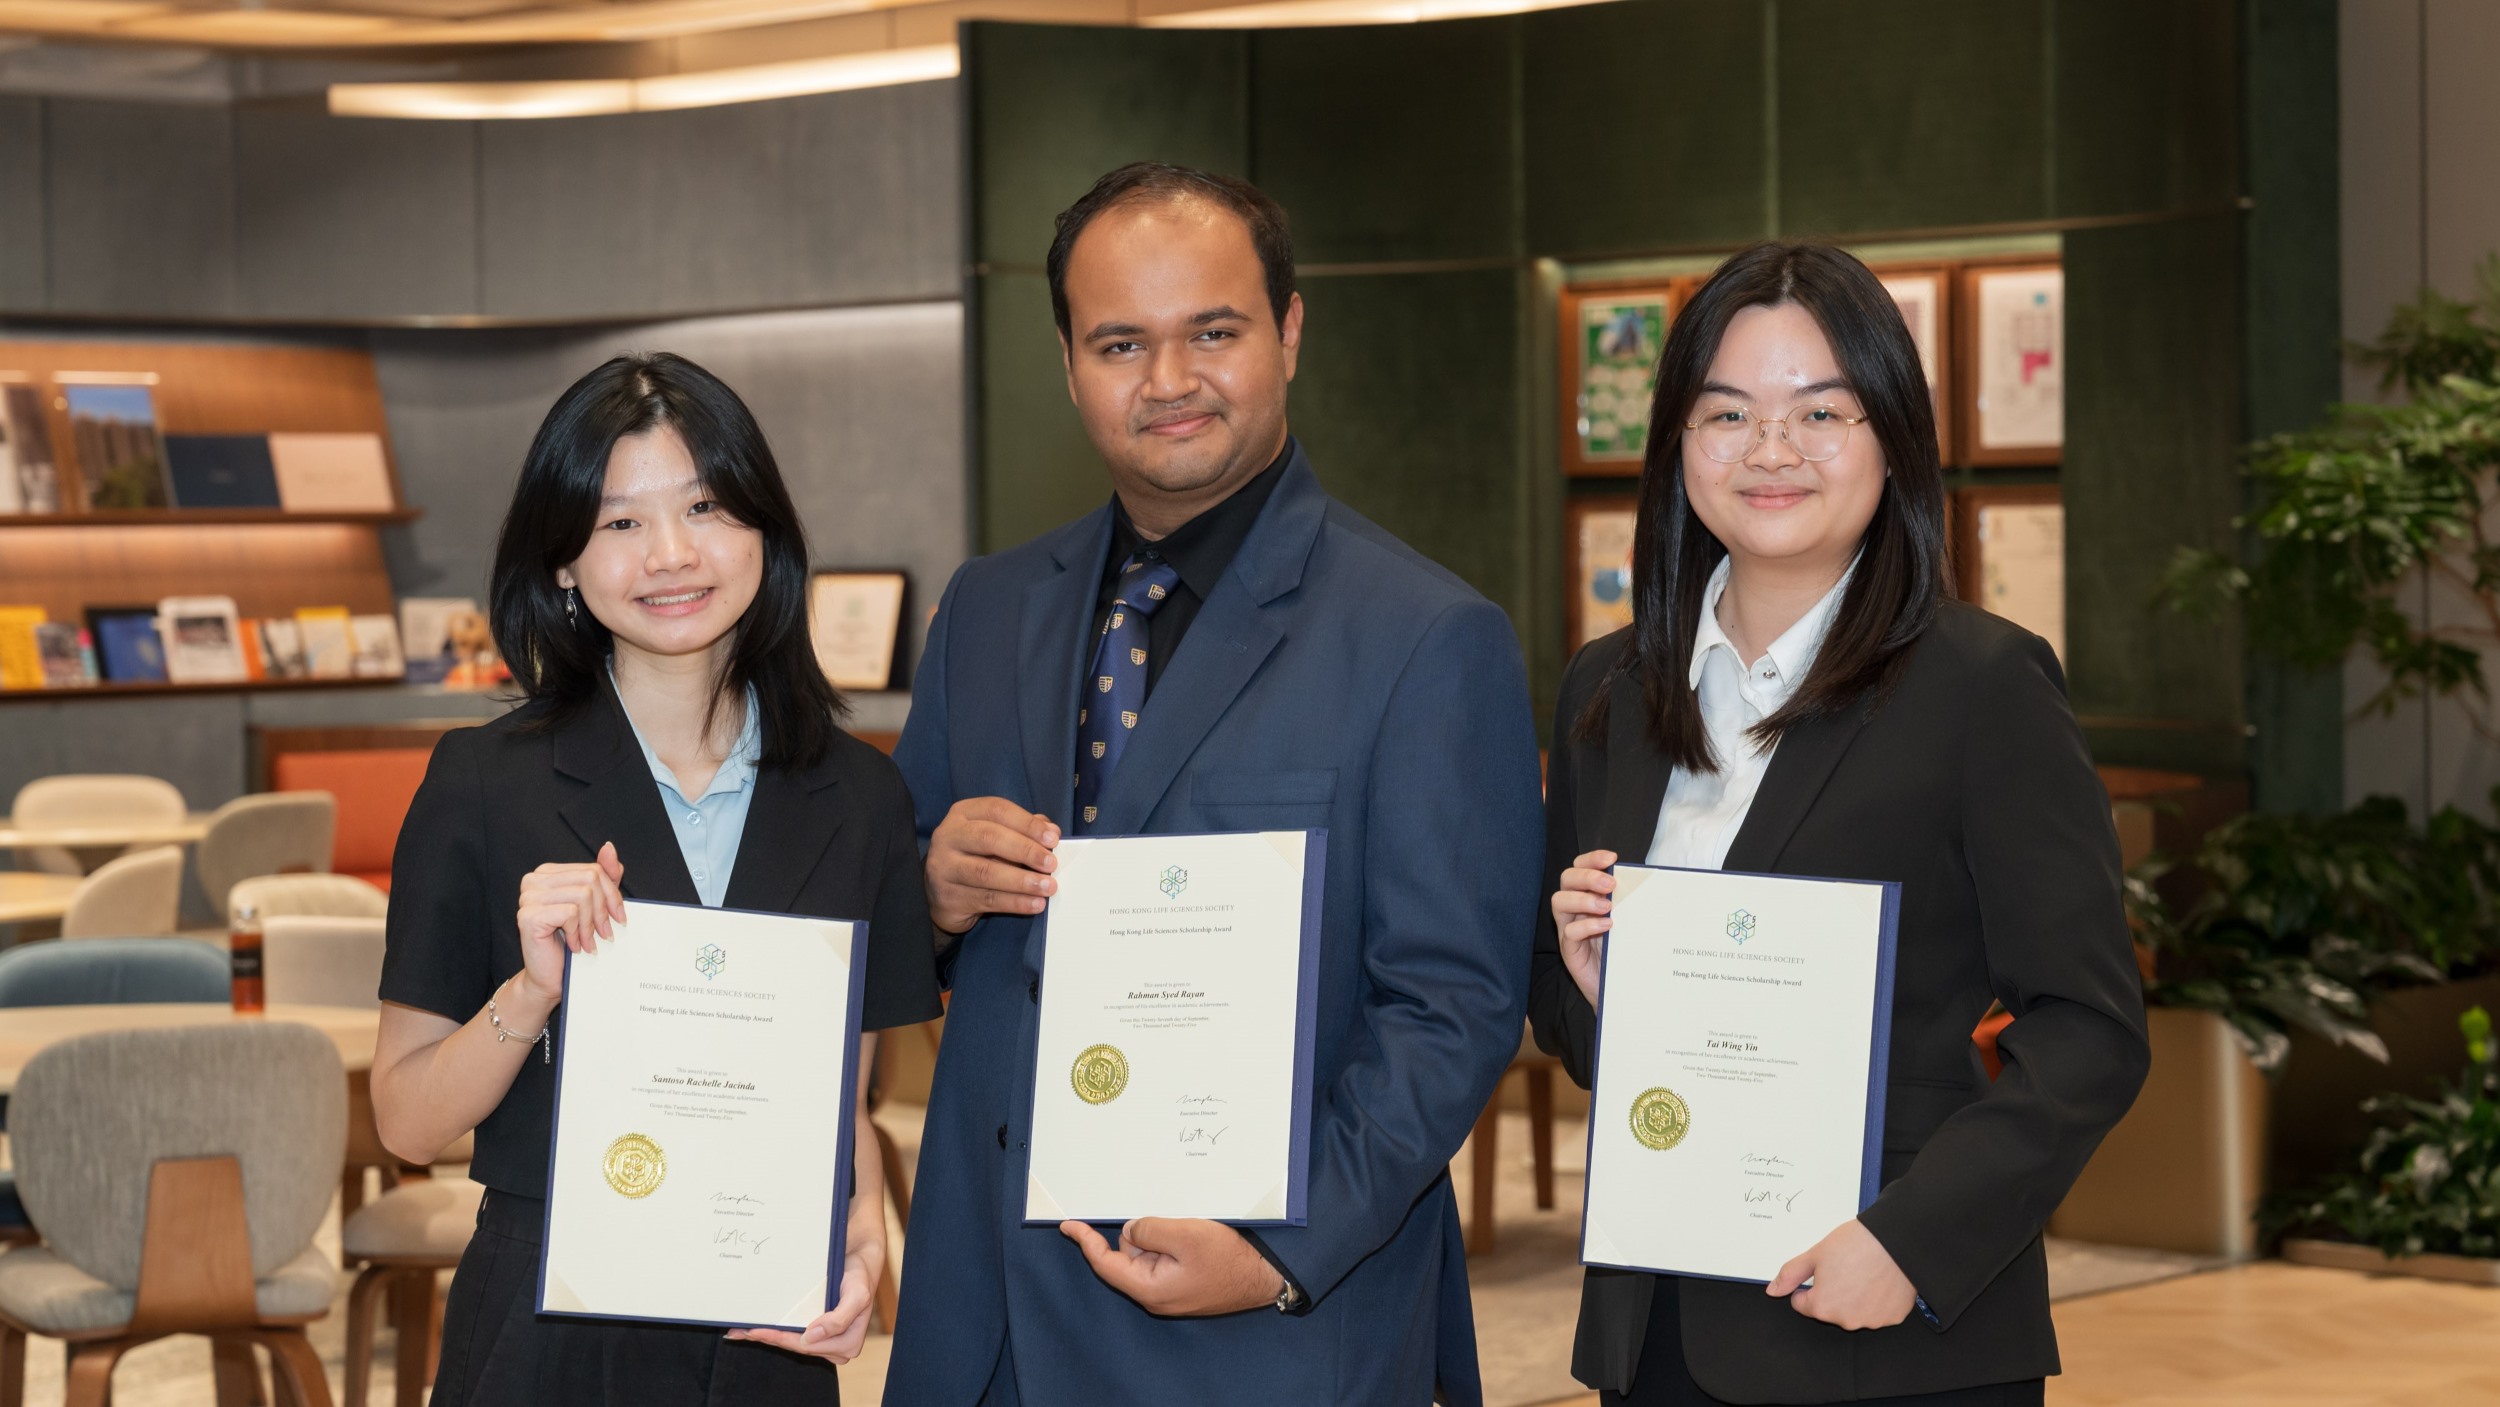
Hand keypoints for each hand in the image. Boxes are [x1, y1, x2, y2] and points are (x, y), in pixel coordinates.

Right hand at [515, 842, 624, 1001]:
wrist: (550, 976)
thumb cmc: (570, 941)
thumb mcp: (594, 904)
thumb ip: (603, 876)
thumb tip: (609, 847)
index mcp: (548, 873)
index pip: (593, 869)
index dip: (612, 895)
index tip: (618, 917)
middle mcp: (534, 880)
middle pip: (590, 879)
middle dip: (603, 910)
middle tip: (605, 934)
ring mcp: (528, 897)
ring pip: (583, 895)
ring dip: (591, 925)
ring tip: (588, 942)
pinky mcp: (528, 916)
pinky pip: (570, 913)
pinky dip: (577, 932)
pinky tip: (574, 945)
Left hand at [726, 1251, 875, 1362]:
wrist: (860, 1260)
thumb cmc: (860, 1276)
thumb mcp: (856, 1295)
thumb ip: (839, 1319)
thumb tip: (812, 1337)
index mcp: (847, 1343)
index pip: (806, 1346)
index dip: (781, 1340)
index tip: (760, 1332)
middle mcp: (836, 1346)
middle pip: (796, 1346)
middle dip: (770, 1339)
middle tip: (742, 1332)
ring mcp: (826, 1340)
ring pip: (792, 1342)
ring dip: (768, 1337)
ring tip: (743, 1331)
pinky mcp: (818, 1331)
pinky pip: (794, 1334)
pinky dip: (775, 1331)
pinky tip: (757, 1329)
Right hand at [928, 797, 1058, 934]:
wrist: (944, 895)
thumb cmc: (977, 857)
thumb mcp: (997, 836)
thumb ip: (1023, 829)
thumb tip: (1051, 830)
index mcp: (963, 814)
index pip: (996, 810)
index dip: (1027, 823)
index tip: (1053, 838)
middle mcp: (948, 837)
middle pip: (988, 837)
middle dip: (1025, 850)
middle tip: (1051, 864)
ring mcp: (943, 868)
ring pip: (986, 872)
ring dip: (1022, 880)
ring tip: (1047, 887)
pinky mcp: (948, 897)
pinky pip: (986, 899)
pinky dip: (1015, 902)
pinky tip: (1034, 904)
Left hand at [1059, 1217, 1284, 1316]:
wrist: (1265, 1277)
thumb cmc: (1228, 1259)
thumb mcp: (1185, 1235)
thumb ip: (1149, 1230)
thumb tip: (1131, 1231)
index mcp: (1149, 1288)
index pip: (1105, 1263)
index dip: (1085, 1242)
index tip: (1068, 1225)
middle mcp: (1155, 1293)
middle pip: (1128, 1253)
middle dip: (1141, 1231)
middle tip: (1171, 1220)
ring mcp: (1170, 1289)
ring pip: (1149, 1251)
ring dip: (1160, 1234)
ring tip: (1190, 1228)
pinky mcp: (1184, 1281)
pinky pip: (1166, 1255)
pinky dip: (1172, 1240)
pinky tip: (1193, 1234)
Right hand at [1551, 849, 1617, 1007]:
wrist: (1622, 989)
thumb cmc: (1624, 951)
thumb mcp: (1628, 921)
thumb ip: (1629, 901)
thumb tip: (1646, 880)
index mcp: (1587, 896)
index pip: (1579, 868)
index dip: (1591, 859)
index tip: (1612, 858)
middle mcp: (1574, 909)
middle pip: (1566, 879)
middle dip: (1587, 876)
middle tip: (1610, 884)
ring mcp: (1568, 929)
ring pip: (1559, 902)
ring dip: (1583, 898)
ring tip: (1606, 906)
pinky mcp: (1570, 951)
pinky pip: (1569, 932)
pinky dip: (1587, 925)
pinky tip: (1606, 926)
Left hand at [1767, 1219, 1917, 1330]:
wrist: (1897, 1240)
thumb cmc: (1855, 1244)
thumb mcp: (1814, 1253)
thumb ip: (1790, 1275)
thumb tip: (1772, 1291)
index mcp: (1822, 1307)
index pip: (1802, 1304)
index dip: (1809, 1285)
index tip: (1822, 1270)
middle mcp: (1846, 1321)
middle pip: (1829, 1309)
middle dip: (1832, 1292)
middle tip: (1845, 1267)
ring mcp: (1872, 1321)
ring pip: (1853, 1312)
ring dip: (1855, 1298)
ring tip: (1864, 1272)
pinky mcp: (1893, 1317)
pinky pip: (1877, 1312)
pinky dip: (1876, 1300)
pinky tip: (1880, 1280)